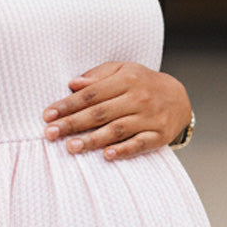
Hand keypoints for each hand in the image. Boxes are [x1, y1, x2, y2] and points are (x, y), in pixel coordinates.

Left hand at [43, 61, 191, 159]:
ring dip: (92, 140)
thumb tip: (72, 83)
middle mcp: (139, 98)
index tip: (48, 115)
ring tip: (71, 147)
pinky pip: (139, 144)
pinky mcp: (159, 135)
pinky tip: (106, 155)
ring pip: (117, 130)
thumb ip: (98, 76)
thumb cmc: (142, 83)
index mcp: (127, 79)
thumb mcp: (123, 71)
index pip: (92, 94)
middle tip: (50, 134)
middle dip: (73, 124)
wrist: (179, 97)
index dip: (68, 105)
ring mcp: (150, 117)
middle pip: (100, 113)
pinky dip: (124, 150)